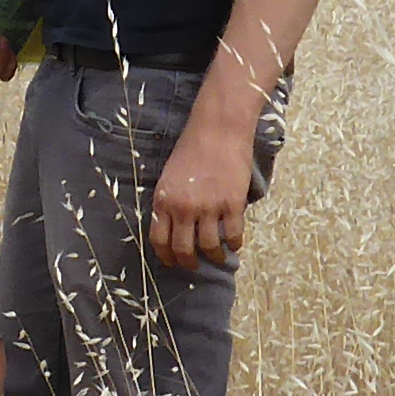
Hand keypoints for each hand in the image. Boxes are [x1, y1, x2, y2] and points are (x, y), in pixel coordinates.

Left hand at [149, 96, 256, 273]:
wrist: (218, 130)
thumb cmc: (192, 148)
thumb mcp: (169, 177)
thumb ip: (169, 202)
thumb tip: (174, 228)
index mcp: (163, 201)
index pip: (159, 240)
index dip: (166, 257)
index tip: (173, 262)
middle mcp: (183, 208)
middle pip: (183, 250)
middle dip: (189, 263)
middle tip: (195, 266)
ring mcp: (208, 207)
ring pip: (209, 247)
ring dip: (215, 257)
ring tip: (219, 257)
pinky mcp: (231, 204)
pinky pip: (233, 235)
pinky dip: (234, 244)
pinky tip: (234, 243)